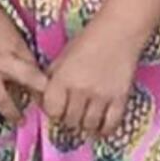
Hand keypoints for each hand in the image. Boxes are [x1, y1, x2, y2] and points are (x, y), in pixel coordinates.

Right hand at [0, 0, 45, 130]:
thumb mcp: (7, 24)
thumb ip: (16, 44)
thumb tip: (25, 60)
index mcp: (14, 45)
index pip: (35, 68)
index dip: (44, 82)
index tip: (50, 92)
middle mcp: (1, 60)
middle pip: (26, 83)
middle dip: (37, 98)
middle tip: (46, 110)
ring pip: (0, 98)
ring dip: (11, 112)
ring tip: (19, 122)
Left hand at [40, 23, 141, 147]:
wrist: (119, 31)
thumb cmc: (87, 41)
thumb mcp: (62, 57)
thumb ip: (50, 79)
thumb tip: (39, 101)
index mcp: (62, 79)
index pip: (52, 111)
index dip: (54, 112)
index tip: (59, 107)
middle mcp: (80, 90)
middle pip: (70, 122)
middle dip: (70, 118)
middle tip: (75, 110)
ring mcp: (101, 96)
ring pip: (89, 126)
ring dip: (86, 124)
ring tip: (88, 114)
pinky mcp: (120, 99)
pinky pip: (110, 126)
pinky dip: (104, 129)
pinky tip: (101, 122)